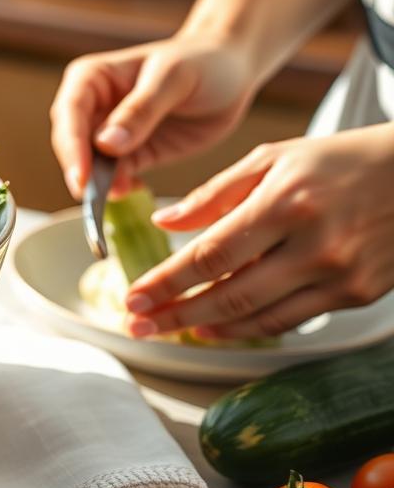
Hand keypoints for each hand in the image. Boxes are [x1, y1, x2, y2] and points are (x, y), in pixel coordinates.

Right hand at [50, 37, 259, 198]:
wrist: (233, 72)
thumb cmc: (203, 62)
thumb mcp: (174, 79)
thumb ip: (140, 110)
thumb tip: (104, 145)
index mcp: (93, 77)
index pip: (70, 113)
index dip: (72, 145)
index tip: (82, 176)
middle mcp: (93, 105)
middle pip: (72, 143)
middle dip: (81, 170)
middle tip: (94, 197)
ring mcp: (110, 133)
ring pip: (90, 164)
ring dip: (99, 184)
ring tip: (120, 194)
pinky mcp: (131, 154)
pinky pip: (115, 176)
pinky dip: (119, 187)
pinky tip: (133, 190)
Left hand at [124, 123, 393, 338]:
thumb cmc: (342, 160)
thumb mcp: (274, 157)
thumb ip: (215, 194)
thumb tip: (163, 223)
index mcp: (286, 203)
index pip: (210, 254)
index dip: (166, 281)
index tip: (133, 296)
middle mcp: (313, 244)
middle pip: (228, 293)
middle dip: (174, 314)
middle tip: (137, 324)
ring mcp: (338, 275)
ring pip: (256, 316)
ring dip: (204, 327)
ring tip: (168, 329)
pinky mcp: (355, 295)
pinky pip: (288, 321)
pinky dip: (245, 328)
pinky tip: (214, 327)